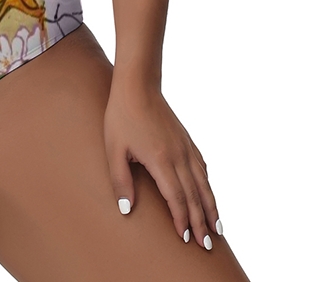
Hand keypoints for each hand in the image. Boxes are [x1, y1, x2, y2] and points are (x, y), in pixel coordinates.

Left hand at [103, 75, 221, 248]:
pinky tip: (208, 193)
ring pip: (203, 183)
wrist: (137, 86)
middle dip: (201, 222)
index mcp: (161, 160)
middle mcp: (179, 156)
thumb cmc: (121, 116)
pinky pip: (202, 167)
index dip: (181, 220)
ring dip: (210, 207)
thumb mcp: (114, 149)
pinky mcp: (186, 140)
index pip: (176, 198)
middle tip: (206, 245)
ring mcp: (185, 147)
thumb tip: (127, 209)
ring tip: (217, 228)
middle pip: (194, 196)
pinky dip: (207, 184)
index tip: (185, 239)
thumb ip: (120, 180)